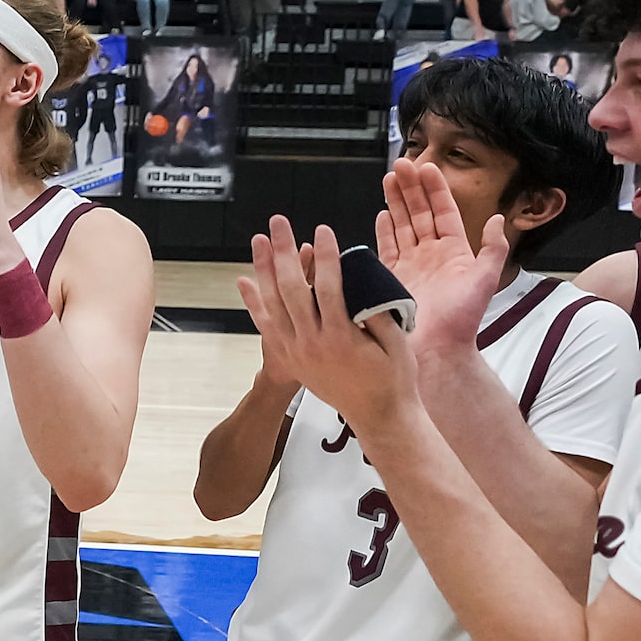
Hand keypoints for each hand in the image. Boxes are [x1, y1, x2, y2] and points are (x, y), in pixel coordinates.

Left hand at [237, 215, 416, 433]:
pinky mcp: (291, 358)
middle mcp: (312, 344)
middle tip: (278, 224)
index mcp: (342, 338)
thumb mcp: (396, 342)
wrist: (378, 416)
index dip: (325, 256)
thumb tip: (362, 280)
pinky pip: (266, 326)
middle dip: (284, 252)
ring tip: (259, 241)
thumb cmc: (393, 378)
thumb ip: (377, 311)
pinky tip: (244, 281)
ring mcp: (297, 352)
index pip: (328, 287)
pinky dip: (253, 303)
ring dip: (264, 270)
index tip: (323, 230)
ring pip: (273, 304)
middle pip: (291, 289)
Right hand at [377, 157, 505, 355]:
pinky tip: (381, 214)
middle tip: (401, 164)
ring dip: (395, 202)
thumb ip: (494, 248)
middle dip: (410, 188)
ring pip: (402, 225)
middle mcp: (431, 255)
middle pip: (419, 212)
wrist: (436, 349)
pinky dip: (383, 230)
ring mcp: (411, 265)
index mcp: (454, 251)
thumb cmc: (461, 320)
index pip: (443, 211)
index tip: (427, 167)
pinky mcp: (392, 278)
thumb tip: (497, 218)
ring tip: (388, 179)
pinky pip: (387, 249)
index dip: (435, 188)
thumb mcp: (485, 279)